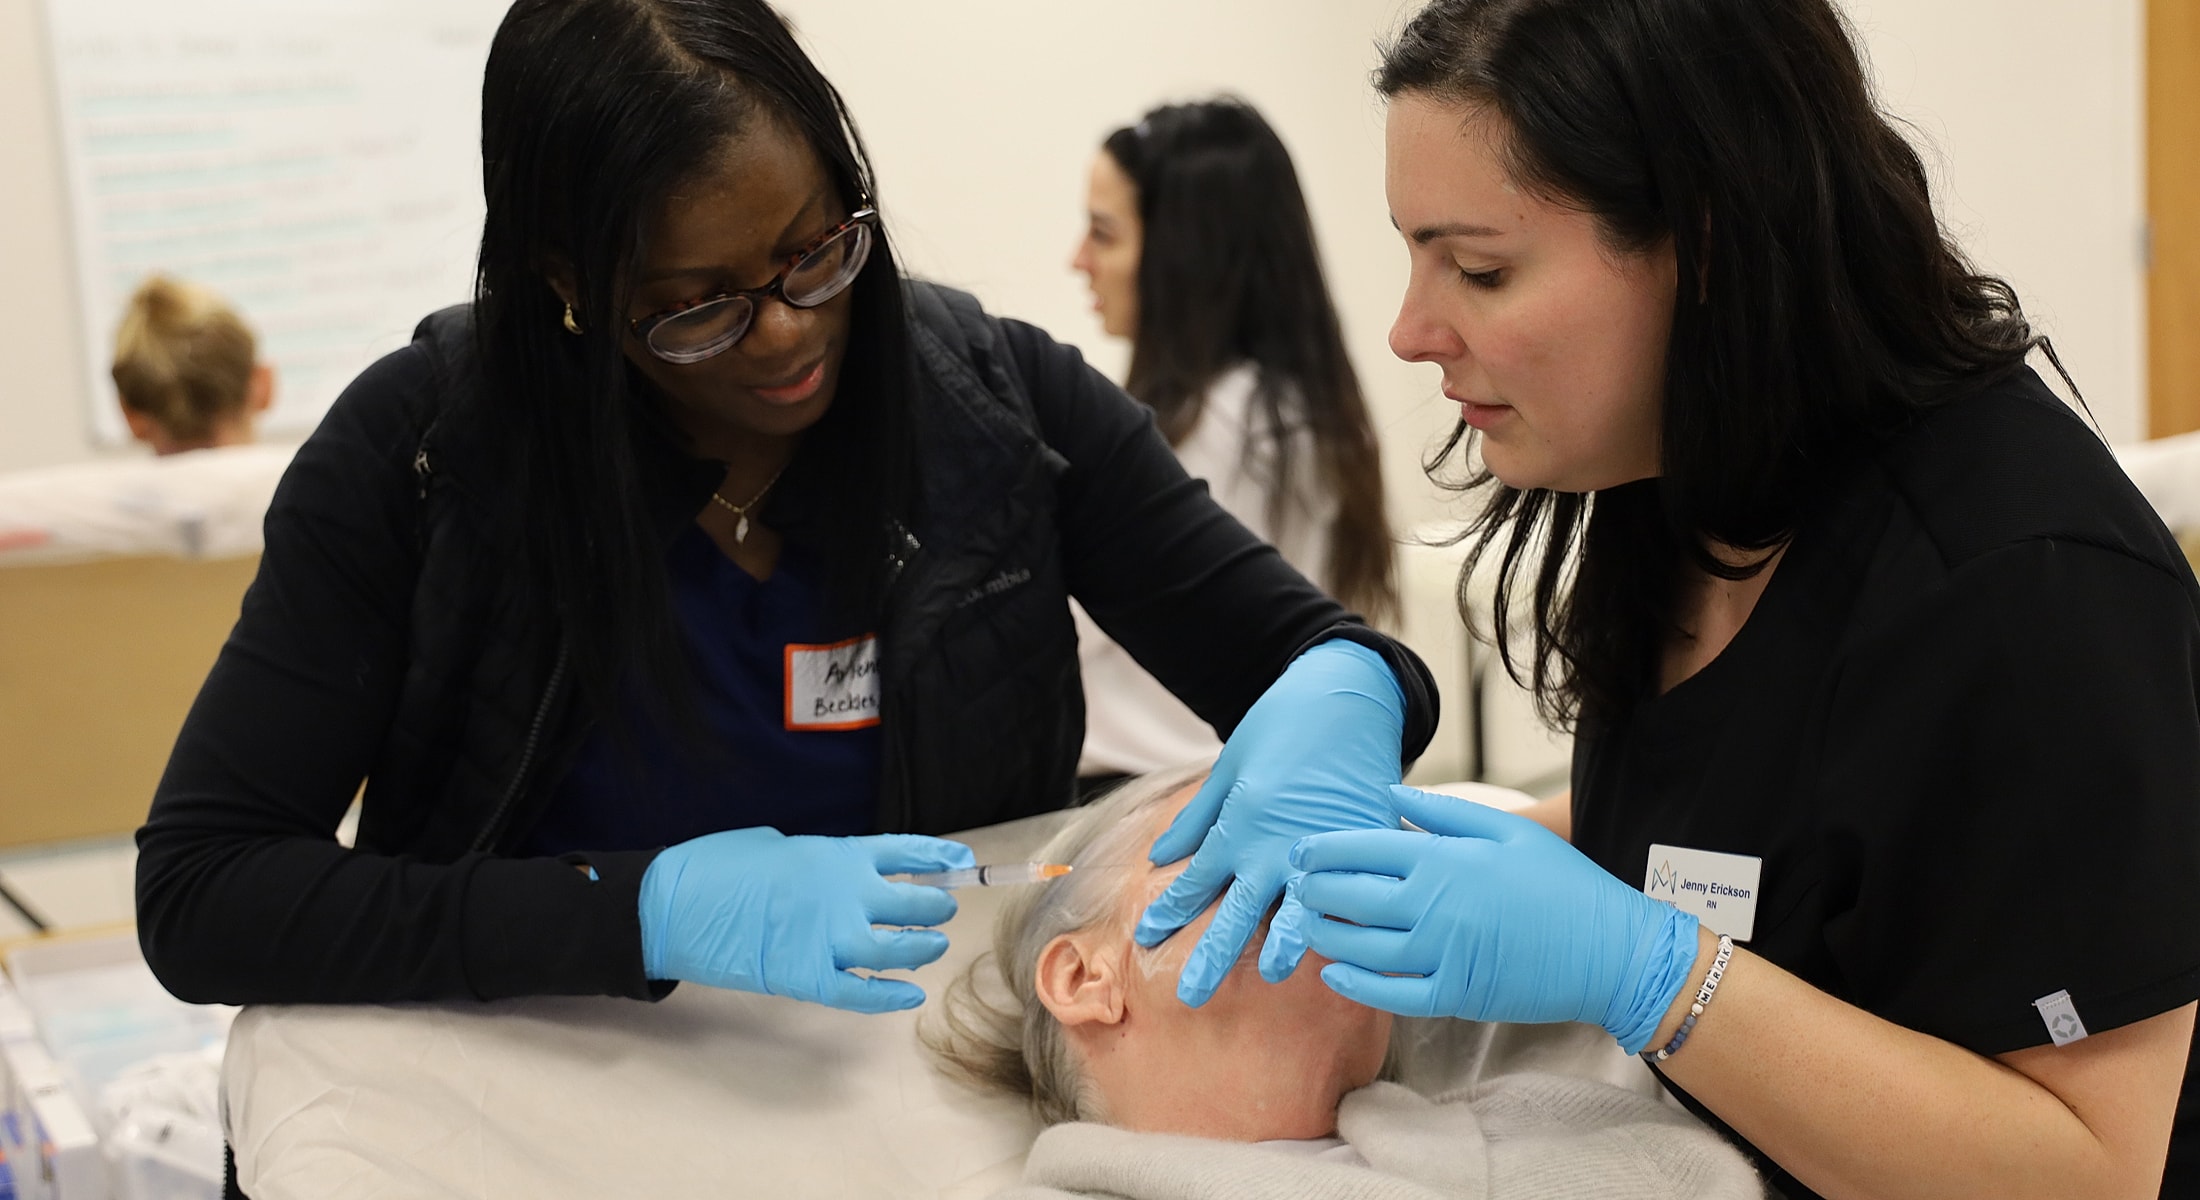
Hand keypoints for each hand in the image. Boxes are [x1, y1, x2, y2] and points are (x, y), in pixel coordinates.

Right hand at [638, 828, 973, 1013]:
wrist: (673, 903)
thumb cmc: (717, 865)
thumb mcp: (776, 843)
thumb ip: (816, 860)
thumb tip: (836, 875)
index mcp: (835, 853)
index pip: (905, 852)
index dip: (938, 858)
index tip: (960, 863)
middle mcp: (844, 893)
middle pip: (912, 903)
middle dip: (933, 908)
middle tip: (940, 913)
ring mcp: (829, 937)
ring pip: (898, 949)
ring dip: (921, 949)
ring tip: (932, 947)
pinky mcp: (807, 977)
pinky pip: (861, 991)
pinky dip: (889, 995)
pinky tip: (909, 995)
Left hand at [1134, 639, 1405, 1006]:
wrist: (1343, 696)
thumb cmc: (1280, 728)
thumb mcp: (1229, 769)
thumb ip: (1196, 819)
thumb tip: (1159, 859)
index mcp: (1239, 825)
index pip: (1197, 881)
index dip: (1170, 912)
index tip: (1146, 939)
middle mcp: (1275, 843)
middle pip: (1238, 912)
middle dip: (1212, 956)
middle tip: (1190, 997)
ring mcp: (1323, 846)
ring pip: (1299, 908)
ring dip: (1284, 943)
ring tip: (1269, 975)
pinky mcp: (1363, 841)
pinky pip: (1352, 889)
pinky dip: (1344, 916)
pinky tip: (1343, 943)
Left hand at [1290, 784, 1698, 1053]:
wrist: (1612, 950)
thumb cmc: (1563, 883)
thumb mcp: (1508, 830)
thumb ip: (1443, 812)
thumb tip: (1390, 792)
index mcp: (1447, 859)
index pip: (1365, 848)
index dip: (1324, 849)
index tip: (1300, 850)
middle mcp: (1435, 905)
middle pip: (1353, 896)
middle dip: (1314, 889)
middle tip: (1295, 886)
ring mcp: (1443, 954)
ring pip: (1362, 946)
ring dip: (1326, 934)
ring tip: (1307, 925)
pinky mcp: (1455, 994)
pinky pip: (1391, 993)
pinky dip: (1356, 984)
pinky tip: (1335, 973)